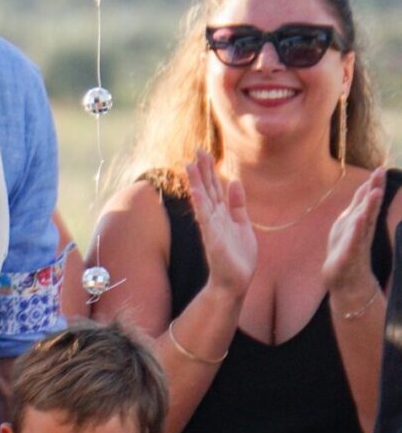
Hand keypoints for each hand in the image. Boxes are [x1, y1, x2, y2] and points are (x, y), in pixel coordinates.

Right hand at [185, 150, 255, 298]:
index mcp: (221, 214)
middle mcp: (213, 217)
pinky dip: (200, 202)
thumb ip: (237, 204)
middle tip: (198, 149)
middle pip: (207, 188)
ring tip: (190, 163)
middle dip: (203, 169)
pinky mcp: (212, 237)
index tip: (204, 152)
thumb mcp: (242, 225)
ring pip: (202, 199)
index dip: (209, 170)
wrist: (234, 282)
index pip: (213, 187)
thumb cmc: (238, 257)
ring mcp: (211, 226)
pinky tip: (197, 190)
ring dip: (196, 181)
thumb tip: (234, 181)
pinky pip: (205, 216)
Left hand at [325, 166, 385, 309]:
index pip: (367, 201)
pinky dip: (356, 231)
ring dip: (369, 207)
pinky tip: (359, 220)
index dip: (373, 185)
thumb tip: (367, 188)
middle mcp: (361, 231)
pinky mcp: (348, 256)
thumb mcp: (351, 225)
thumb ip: (359, 207)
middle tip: (381, 173)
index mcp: (359, 222)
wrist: (345, 281)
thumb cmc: (347, 250)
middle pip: (368, 207)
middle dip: (374, 190)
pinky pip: (353, 241)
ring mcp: (356, 242)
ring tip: (374, 192)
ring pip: (363, 222)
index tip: (380, 168)